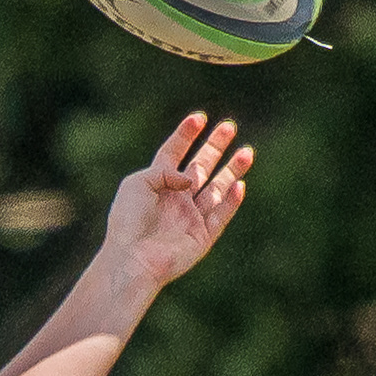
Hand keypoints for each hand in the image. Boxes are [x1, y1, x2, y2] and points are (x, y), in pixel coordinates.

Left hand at [102, 113, 249, 290]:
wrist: (134, 258)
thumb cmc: (129, 221)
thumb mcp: (138, 183)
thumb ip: (164, 170)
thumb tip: (190, 178)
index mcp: (156, 184)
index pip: (173, 153)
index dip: (186, 135)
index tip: (199, 117)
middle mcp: (175, 199)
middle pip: (200, 167)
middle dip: (215, 146)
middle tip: (230, 126)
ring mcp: (190, 218)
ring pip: (217, 189)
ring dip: (232, 170)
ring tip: (247, 151)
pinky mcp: (202, 237)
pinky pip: (221, 215)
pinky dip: (231, 201)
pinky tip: (239, 184)